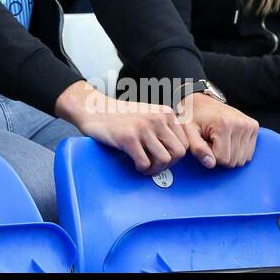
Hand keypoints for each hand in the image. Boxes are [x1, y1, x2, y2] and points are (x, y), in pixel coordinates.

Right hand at [57, 81, 188, 174]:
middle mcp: (157, 118)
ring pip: (165, 160)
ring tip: (144, 166)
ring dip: (154, 169)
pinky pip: (145, 163)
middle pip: (178, 153)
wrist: (94, 109)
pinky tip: (134, 163)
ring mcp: (142, 128)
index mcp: (165, 113)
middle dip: (168, 164)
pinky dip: (141, 169)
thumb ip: (164, 128)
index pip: (185, 143)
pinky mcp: (128, 138)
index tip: (164, 158)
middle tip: (154, 165)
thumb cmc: (120, 116)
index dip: (176, 156)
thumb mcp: (148, 115)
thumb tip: (177, 153)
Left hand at [179, 94, 258, 167]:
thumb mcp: (187, 131)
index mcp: (224, 124)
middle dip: (220, 156)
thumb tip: (211, 164)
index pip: (222, 159)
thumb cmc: (193, 115)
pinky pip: (249, 153)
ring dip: (229, 154)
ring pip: (242, 159)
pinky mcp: (254, 127)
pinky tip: (227, 139)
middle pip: (234, 161)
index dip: (210, 155)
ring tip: (218, 140)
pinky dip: (237, 150)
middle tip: (211, 141)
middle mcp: (240, 124)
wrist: (202, 101)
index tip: (204, 143)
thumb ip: (197, 148)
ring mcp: (249, 125)